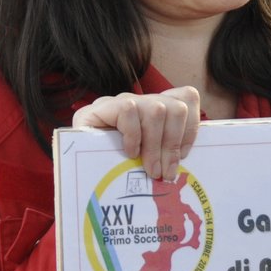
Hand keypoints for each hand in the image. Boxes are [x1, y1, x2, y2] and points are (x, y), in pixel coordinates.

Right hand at [72, 87, 200, 178]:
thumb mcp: (150, 160)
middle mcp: (140, 102)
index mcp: (156, 109)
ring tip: (150, 170)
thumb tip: (187, 163)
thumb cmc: (118, 170)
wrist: (80, 171)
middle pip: (175, 106)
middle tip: (165, 173)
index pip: (186, 97)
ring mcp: (120, 103)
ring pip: (156, 109)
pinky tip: (129, 153)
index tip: (184, 154)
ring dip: (155, 146)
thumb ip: (168, 153)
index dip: (190, 126)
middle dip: (173, 144)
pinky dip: (132, 135)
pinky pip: (128, 110)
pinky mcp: (100, 109)